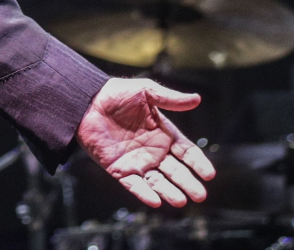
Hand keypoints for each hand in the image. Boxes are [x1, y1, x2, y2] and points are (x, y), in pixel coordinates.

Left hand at [77, 77, 214, 207]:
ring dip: (169, 192)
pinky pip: (133, 184)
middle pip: (175, 171)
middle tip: (200, 196)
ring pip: (157, 181)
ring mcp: (136, 161)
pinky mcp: (118, 168)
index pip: (186, 153)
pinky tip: (155, 201)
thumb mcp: (145, 92)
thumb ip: (169, 99)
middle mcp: (153, 150)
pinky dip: (143, 193)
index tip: (209, 175)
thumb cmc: (116, 93)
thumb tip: (197, 99)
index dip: (198, 163)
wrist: (85, 101)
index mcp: (163, 133)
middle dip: (188, 183)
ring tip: (181, 201)